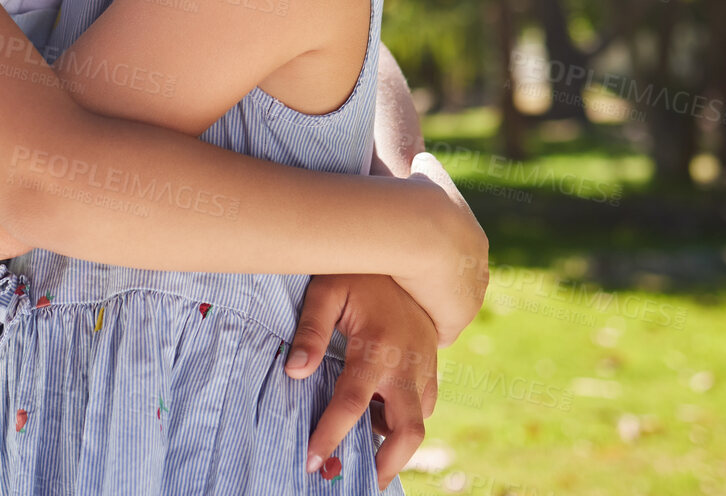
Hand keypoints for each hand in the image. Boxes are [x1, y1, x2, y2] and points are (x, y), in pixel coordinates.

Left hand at [286, 273, 438, 487]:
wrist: (409, 251)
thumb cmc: (359, 273)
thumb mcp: (326, 290)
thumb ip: (310, 331)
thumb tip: (295, 373)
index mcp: (378, 347)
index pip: (352, 404)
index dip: (330, 436)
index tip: (312, 460)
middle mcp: (407, 364)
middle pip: (408, 431)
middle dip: (387, 464)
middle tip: (360, 479)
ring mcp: (424, 367)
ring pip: (418, 422)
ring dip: (393, 442)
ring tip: (361, 451)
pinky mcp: (430, 366)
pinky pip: (422, 406)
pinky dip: (402, 420)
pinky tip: (376, 419)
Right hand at [398, 152, 489, 347]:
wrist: (420, 225)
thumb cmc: (417, 196)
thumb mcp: (426, 171)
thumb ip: (424, 169)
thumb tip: (418, 159)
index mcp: (474, 239)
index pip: (459, 256)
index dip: (437, 259)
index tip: (417, 261)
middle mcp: (479, 268)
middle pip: (461, 284)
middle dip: (441, 287)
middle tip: (412, 289)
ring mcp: (471, 295)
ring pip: (452, 307)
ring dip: (433, 309)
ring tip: (406, 310)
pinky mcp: (458, 317)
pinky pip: (443, 329)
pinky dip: (428, 328)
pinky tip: (407, 327)